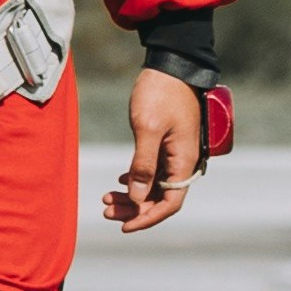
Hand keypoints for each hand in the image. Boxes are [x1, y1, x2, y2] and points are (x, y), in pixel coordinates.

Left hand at [99, 67, 210, 231]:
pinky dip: (138, 179)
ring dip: (133, 195)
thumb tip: (138, 198)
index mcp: (183, 161)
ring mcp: (177, 152)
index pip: (170, 203)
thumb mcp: (148, 128)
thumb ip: (143, 164)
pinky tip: (121, 181)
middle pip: (161, 198)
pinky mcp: (169, 143)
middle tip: (106, 210)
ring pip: (156, 185)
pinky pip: (155, 171)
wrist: (171, 64)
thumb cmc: (161, 93)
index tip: (124, 226)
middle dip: (134, 209)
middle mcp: (184, 161)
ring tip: (107, 198)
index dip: (147, 218)